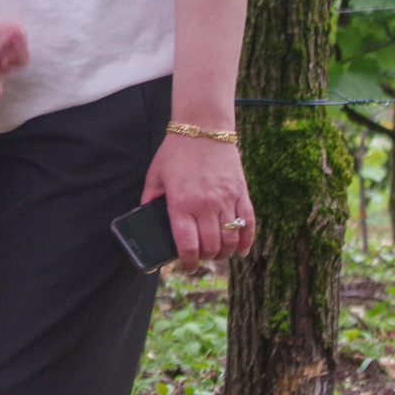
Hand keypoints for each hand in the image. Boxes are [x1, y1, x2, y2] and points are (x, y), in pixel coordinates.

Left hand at [142, 132, 254, 270]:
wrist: (203, 128)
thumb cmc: (175, 151)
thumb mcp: (155, 175)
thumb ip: (150, 198)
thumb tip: (145, 215)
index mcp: (181, 203)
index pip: (187, 244)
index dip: (187, 262)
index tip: (185, 267)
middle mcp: (205, 205)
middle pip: (211, 246)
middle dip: (205, 259)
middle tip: (200, 260)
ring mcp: (226, 199)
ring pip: (231, 239)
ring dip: (225, 253)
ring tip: (218, 255)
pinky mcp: (241, 193)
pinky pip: (249, 223)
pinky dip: (247, 241)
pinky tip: (242, 251)